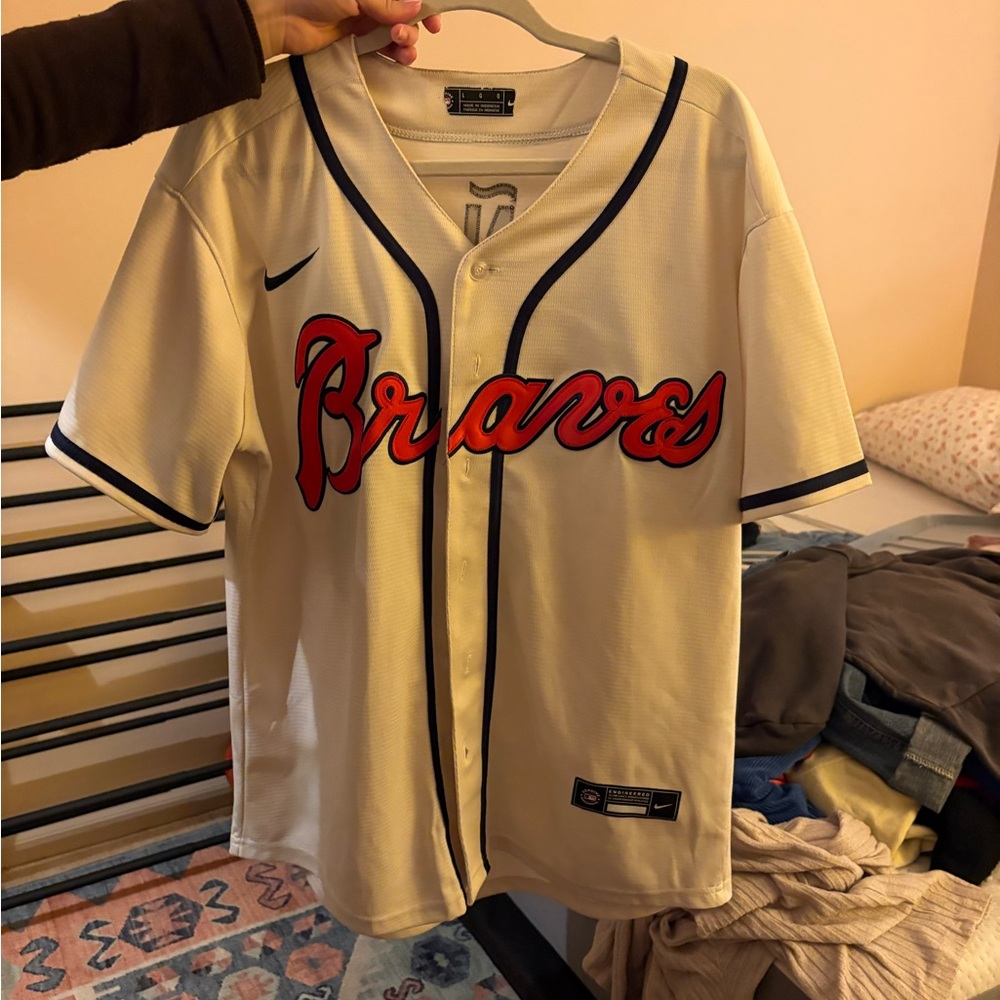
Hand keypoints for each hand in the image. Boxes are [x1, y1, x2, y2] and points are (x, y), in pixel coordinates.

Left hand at [251, 0, 442, 63]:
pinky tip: (399, 55)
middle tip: (404, 33)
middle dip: (414, 24)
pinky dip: (395, 52)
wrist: (278, 16)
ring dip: (407, 40)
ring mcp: (364, 15)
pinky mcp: (356, 38)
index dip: (423, 4)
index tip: (433, 18)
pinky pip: (384, 46)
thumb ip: (387, 2)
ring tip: (402, 46)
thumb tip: (416, 6)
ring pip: (398, 29)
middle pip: (406, 10)